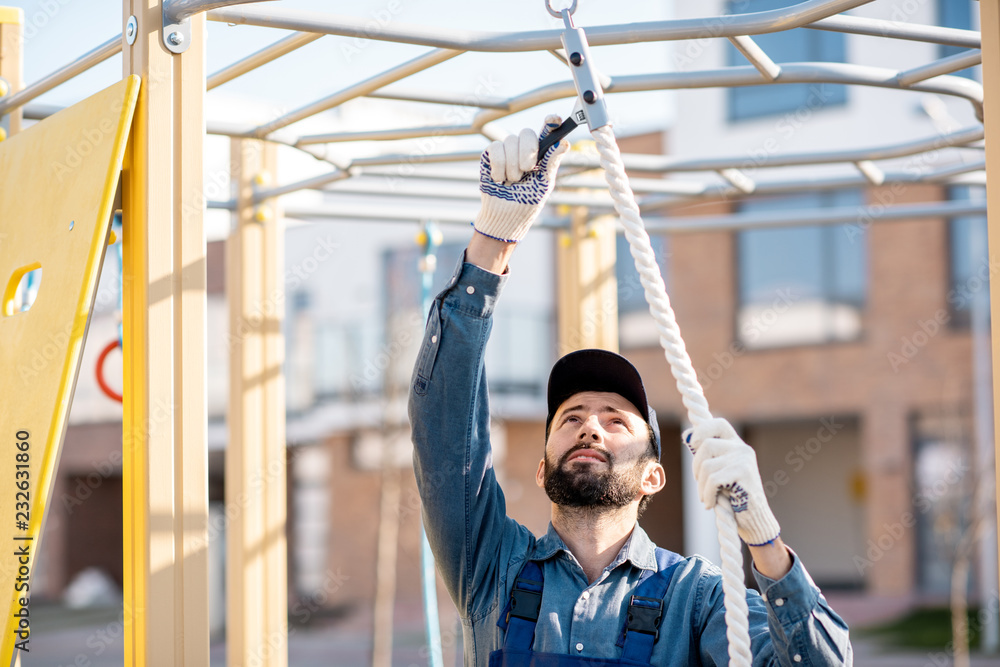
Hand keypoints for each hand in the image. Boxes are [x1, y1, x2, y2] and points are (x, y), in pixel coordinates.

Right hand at [473, 115, 569, 242]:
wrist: (505, 216)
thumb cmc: (527, 201)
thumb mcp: (544, 183)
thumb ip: (552, 162)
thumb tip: (564, 143)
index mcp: (540, 153)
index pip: (547, 131)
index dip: (551, 122)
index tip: (555, 120)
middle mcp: (523, 148)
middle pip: (526, 133)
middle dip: (527, 153)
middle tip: (527, 170)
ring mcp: (506, 150)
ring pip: (510, 141)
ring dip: (512, 167)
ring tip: (512, 181)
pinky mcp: (490, 155)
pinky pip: (495, 149)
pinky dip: (498, 167)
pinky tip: (499, 179)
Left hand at [685, 418, 780, 546]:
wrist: (755, 519)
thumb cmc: (733, 496)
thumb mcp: (720, 470)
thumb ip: (708, 455)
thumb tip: (687, 436)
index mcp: (737, 445)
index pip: (718, 424)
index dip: (701, 430)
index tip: (691, 443)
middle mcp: (742, 448)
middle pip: (706, 445)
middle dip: (696, 467)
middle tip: (698, 484)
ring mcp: (744, 460)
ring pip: (706, 465)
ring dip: (700, 486)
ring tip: (705, 498)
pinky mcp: (744, 474)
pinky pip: (713, 480)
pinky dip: (707, 495)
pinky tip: (709, 504)